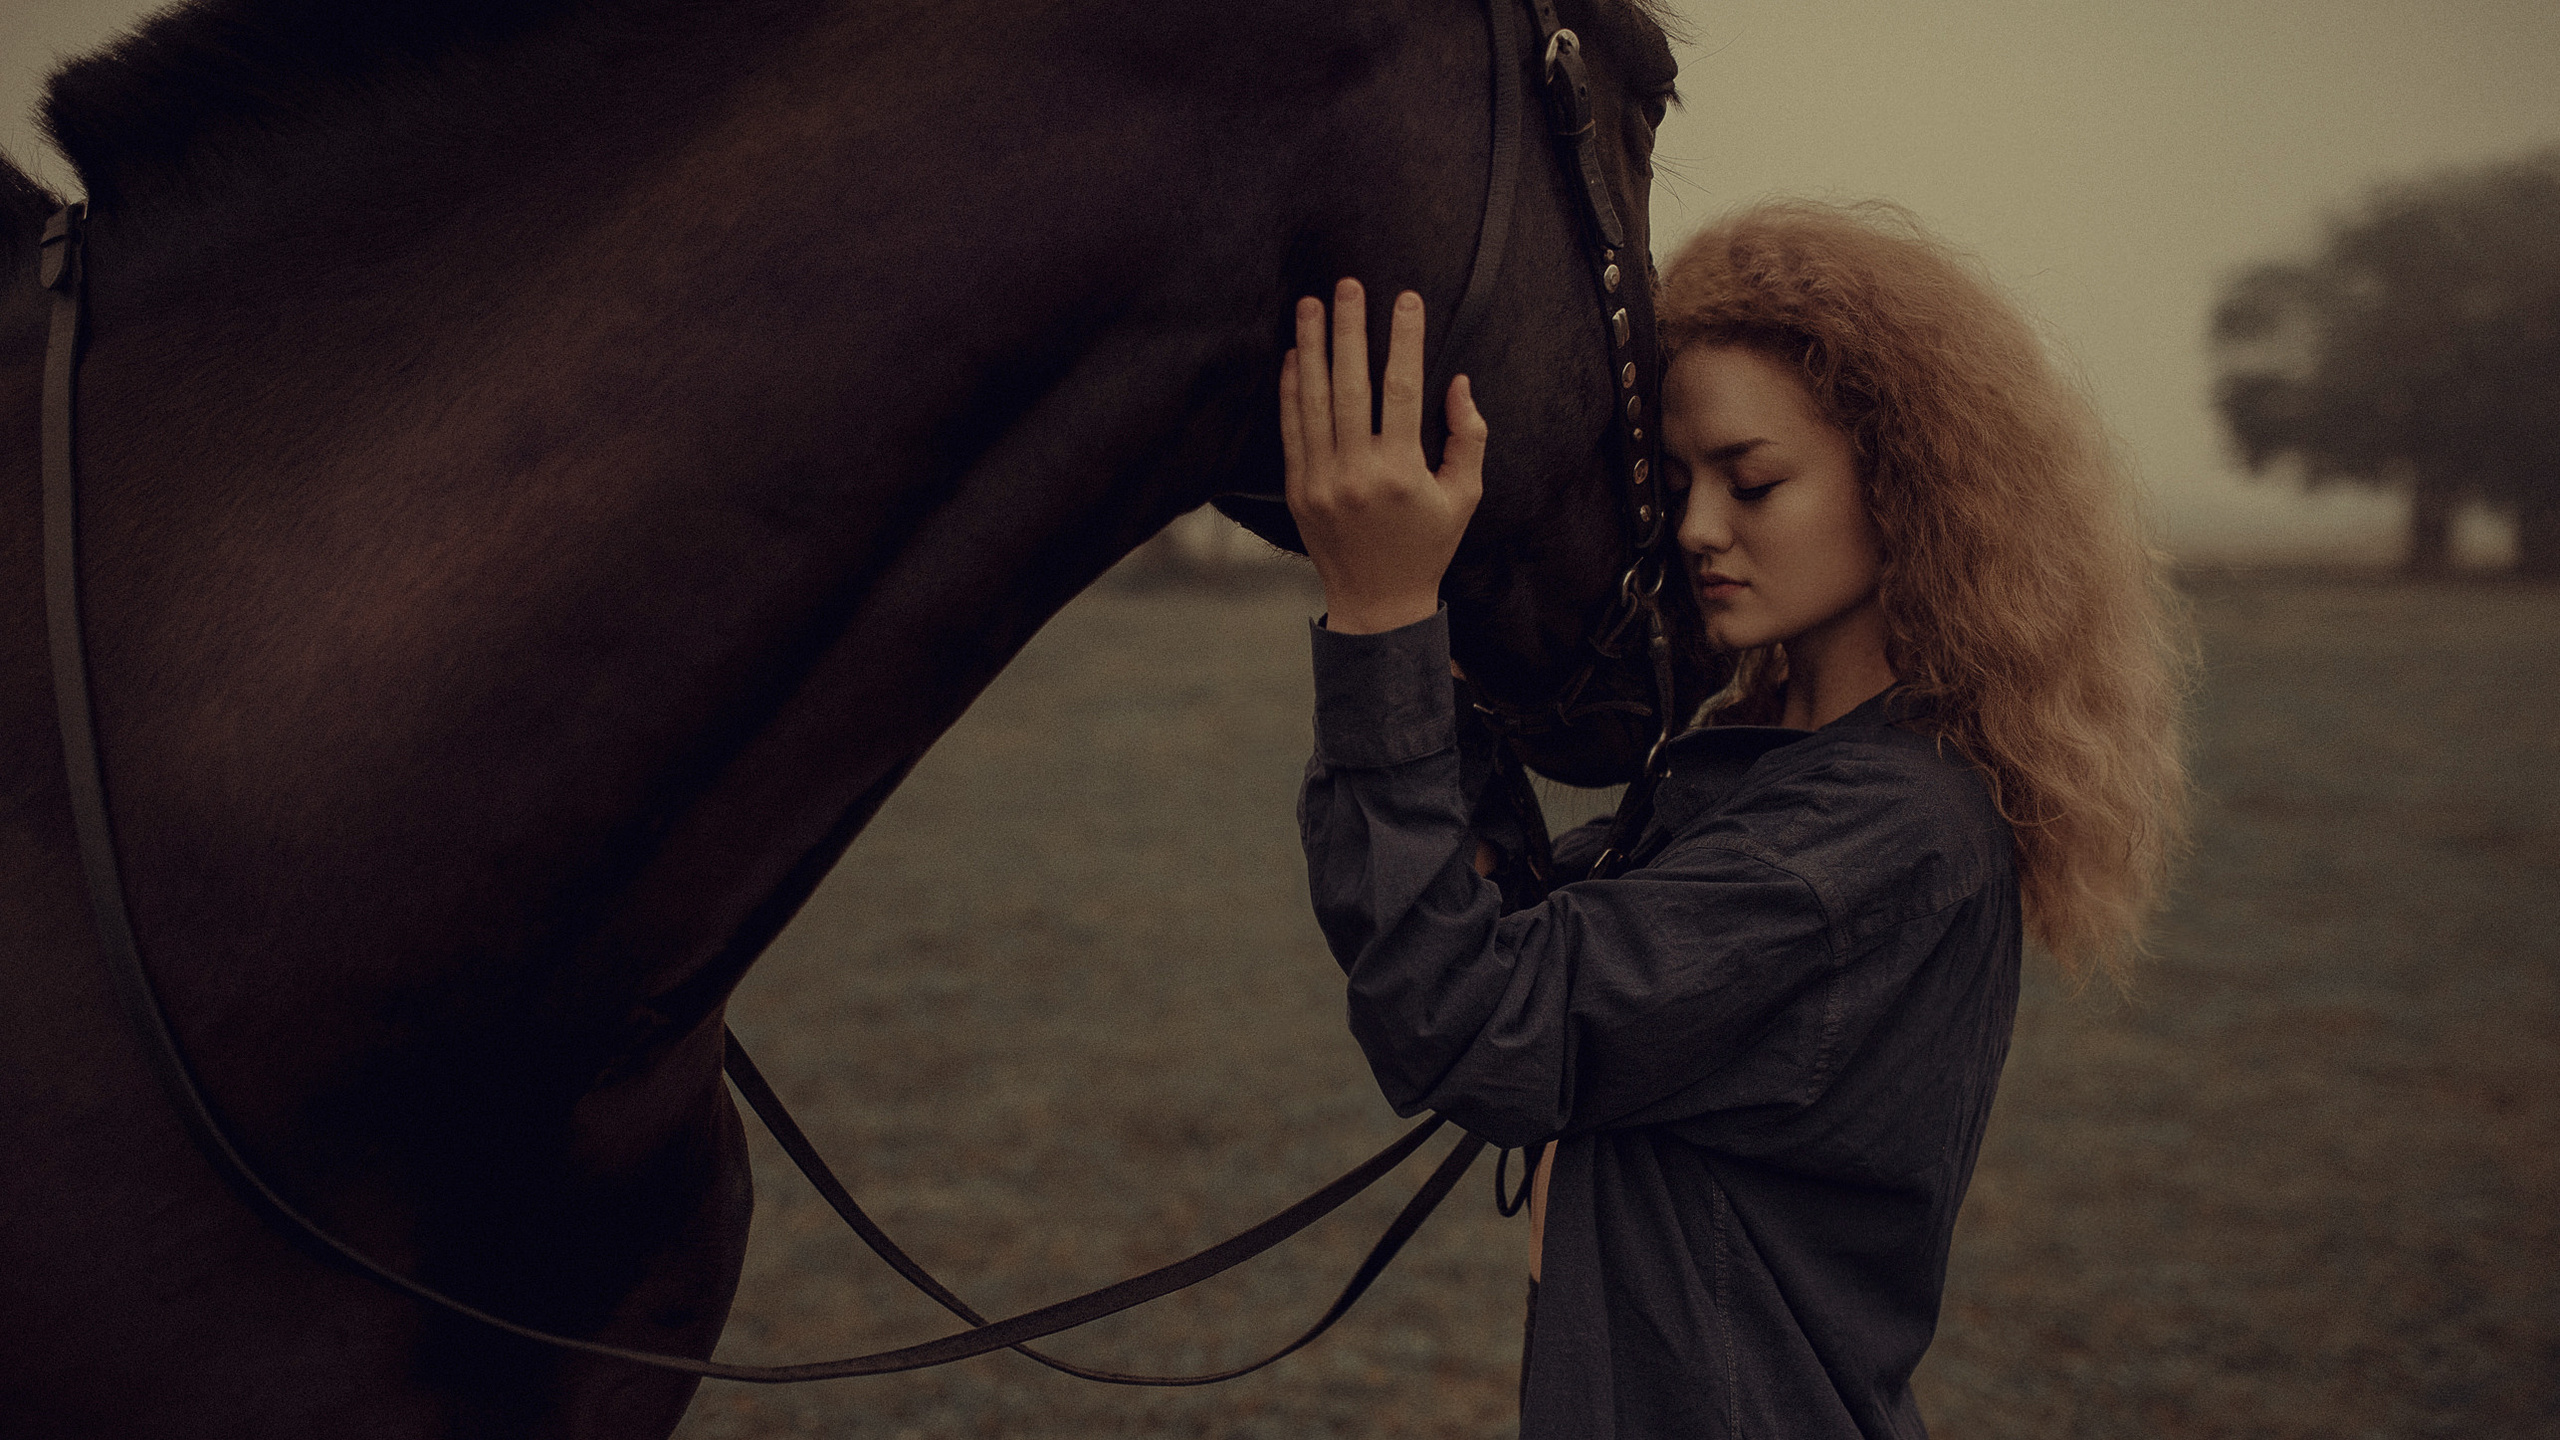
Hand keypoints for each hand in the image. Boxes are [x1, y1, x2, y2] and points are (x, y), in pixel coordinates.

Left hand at [1280, 279, 1487, 634]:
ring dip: (1311, 347)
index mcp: (1402, 472)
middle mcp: (1357, 473)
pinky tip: (1294, 355)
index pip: (1402, 389)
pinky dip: (1291, 389)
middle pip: (1350, 384)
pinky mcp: (1298, 489)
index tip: (1406, 299)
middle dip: (1349, 328)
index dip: (1404, 339)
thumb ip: (1469, 437)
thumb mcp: (1465, 495)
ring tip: (1310, 305)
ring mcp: (1321, 481)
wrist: (1378, 602)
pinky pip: (1291, 429)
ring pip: (1313, 400)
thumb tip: (1457, 383)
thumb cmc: (1428, 545)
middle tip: (1347, 284)